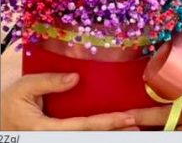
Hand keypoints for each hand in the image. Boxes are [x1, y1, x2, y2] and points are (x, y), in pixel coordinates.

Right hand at [0, 73, 138, 130]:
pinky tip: (110, 128)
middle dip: (113, 131)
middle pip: (88, 136)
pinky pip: (79, 134)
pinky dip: (96, 131)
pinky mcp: (56, 136)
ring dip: (107, 133)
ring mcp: (54, 139)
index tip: (125, 117)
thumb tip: (75, 78)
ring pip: (85, 137)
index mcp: (45, 129)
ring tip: (130, 128)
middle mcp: (53, 137)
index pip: (82, 126)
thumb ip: (49, 82)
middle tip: (135, 125)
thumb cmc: (9, 103)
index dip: (106, 122)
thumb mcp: (24, 88)